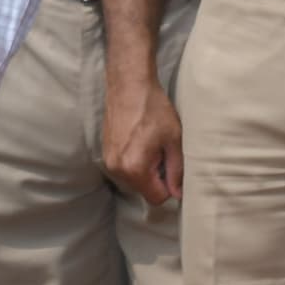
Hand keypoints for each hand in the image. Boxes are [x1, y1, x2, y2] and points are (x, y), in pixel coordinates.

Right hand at [103, 79, 183, 206]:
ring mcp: (108, 161)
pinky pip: (126, 169)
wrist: (129, 87)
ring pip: (135, 180)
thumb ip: (177, 171)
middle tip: (163, 152)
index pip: (157, 198)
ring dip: (147, 169)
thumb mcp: (174, 140)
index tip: (174, 168)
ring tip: (152, 145)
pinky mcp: (106, 154)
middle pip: (145, 191)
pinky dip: (136, 162)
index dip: (170, 187)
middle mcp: (117, 169)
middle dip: (158, 177)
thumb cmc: (154, 109)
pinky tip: (142, 142)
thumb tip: (178, 194)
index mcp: (135, 168)